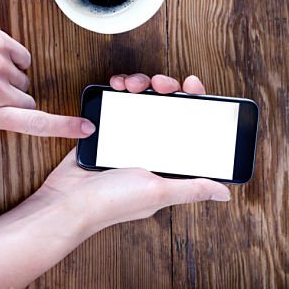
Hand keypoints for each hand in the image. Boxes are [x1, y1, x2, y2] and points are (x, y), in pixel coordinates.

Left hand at [0, 0, 92, 141]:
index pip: (35, 124)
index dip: (65, 127)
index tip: (86, 129)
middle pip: (30, 104)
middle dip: (16, 105)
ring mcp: (1, 63)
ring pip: (23, 80)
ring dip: (9, 82)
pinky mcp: (2, 42)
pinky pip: (21, 58)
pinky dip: (10, 61)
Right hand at [36, 73, 229, 237]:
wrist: (63, 203)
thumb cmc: (111, 202)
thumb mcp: (158, 192)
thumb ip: (192, 188)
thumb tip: (226, 193)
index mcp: (168, 162)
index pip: (192, 125)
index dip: (195, 102)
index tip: (191, 85)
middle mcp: (151, 148)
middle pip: (169, 106)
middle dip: (166, 87)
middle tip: (159, 84)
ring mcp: (129, 138)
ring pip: (144, 100)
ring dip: (142, 84)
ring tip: (132, 84)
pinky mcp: (108, 130)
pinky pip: (119, 103)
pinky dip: (120, 89)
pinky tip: (116, 85)